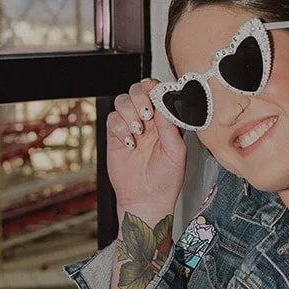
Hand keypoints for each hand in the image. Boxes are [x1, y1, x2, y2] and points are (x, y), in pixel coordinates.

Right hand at [106, 79, 186, 217]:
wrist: (146, 199)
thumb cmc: (166, 180)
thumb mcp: (176, 152)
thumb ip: (170, 126)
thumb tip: (164, 103)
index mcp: (166, 121)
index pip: (159, 93)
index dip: (155, 88)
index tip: (155, 96)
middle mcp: (148, 121)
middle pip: (138, 90)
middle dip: (140, 97)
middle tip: (146, 114)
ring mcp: (131, 127)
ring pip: (122, 101)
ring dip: (129, 112)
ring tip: (137, 132)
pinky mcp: (115, 136)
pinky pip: (112, 119)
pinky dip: (119, 127)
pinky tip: (129, 143)